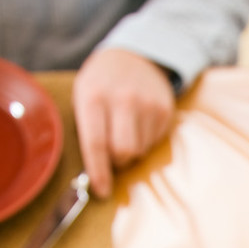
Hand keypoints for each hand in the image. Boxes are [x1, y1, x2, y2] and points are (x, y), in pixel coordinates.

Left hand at [72, 48, 176, 197]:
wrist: (134, 56)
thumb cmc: (101, 84)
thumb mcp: (83, 96)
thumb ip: (86, 130)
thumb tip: (92, 174)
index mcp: (94, 97)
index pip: (95, 143)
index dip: (99, 172)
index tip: (101, 191)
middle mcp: (123, 99)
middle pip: (123, 152)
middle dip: (117, 162)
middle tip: (112, 155)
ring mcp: (147, 103)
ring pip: (140, 150)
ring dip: (131, 151)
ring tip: (125, 132)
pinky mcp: (165, 109)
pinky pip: (154, 142)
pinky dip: (145, 141)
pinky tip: (139, 124)